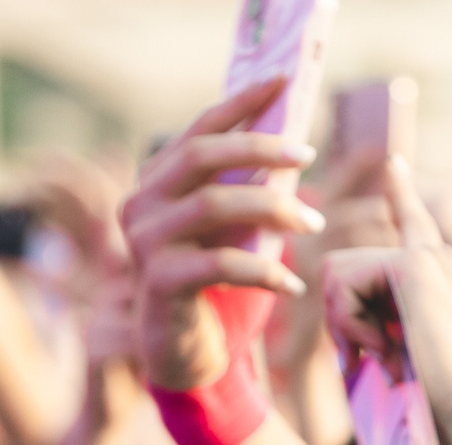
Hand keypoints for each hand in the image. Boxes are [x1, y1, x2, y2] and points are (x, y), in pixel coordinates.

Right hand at [117, 76, 322, 391]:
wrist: (187, 356)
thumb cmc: (216, 289)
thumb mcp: (233, 231)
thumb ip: (248, 191)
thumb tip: (295, 149)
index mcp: (157, 182)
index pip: (199, 129)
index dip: (240, 103)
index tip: (283, 80)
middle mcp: (140, 205)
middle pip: (200, 156)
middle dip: (260, 148)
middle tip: (308, 154)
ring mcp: (143, 244)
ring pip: (213, 206)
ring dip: (272, 209)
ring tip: (311, 225)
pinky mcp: (158, 284)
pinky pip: (220, 264)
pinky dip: (265, 271)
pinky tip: (294, 285)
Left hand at [321, 157, 451, 382]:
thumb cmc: (440, 399)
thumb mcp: (401, 349)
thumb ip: (377, 318)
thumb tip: (335, 296)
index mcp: (438, 271)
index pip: (412, 219)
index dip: (401, 191)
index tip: (394, 162)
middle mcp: (434, 253)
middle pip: (341, 264)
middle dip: (338, 315)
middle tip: (369, 358)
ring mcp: (425, 254)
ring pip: (336, 272)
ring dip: (344, 323)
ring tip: (383, 356)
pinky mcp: (413, 264)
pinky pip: (343, 282)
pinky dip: (350, 324)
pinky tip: (383, 349)